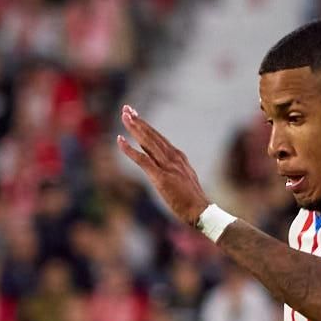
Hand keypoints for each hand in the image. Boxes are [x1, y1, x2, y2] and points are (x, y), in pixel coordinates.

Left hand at [116, 106, 210, 227]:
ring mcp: (167, 166)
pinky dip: (129, 149)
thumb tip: (167, 168)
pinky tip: (120, 140)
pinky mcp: (161, 177)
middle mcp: (173, 157)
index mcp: (178, 157)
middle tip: (126, 109)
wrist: (201, 211)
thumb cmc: (193, 200)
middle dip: (138, 121)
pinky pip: (142, 160)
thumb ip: (175, 170)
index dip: (146, 126)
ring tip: (124, 116)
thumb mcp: (185, 179)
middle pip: (152, 135)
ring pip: (147, 142)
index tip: (136, 116)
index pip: (159, 138)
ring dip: (134, 128)